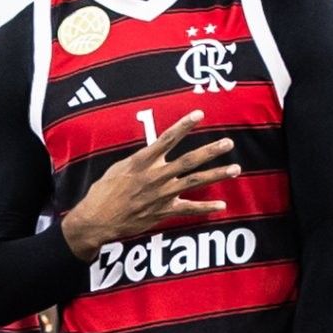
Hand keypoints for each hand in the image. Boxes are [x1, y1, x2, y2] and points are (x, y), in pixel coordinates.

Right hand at [62, 110, 233, 252]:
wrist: (98, 219)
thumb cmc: (105, 191)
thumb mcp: (119, 167)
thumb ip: (141, 159)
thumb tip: (155, 151)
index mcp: (143, 161)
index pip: (167, 138)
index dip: (184, 125)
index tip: (200, 114)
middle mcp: (155, 176)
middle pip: (188, 160)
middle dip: (210, 151)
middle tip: (229, 143)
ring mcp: (162, 194)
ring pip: (194, 182)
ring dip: (216, 174)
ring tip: (235, 168)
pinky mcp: (163, 212)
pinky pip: (189, 209)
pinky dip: (206, 208)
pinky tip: (222, 205)